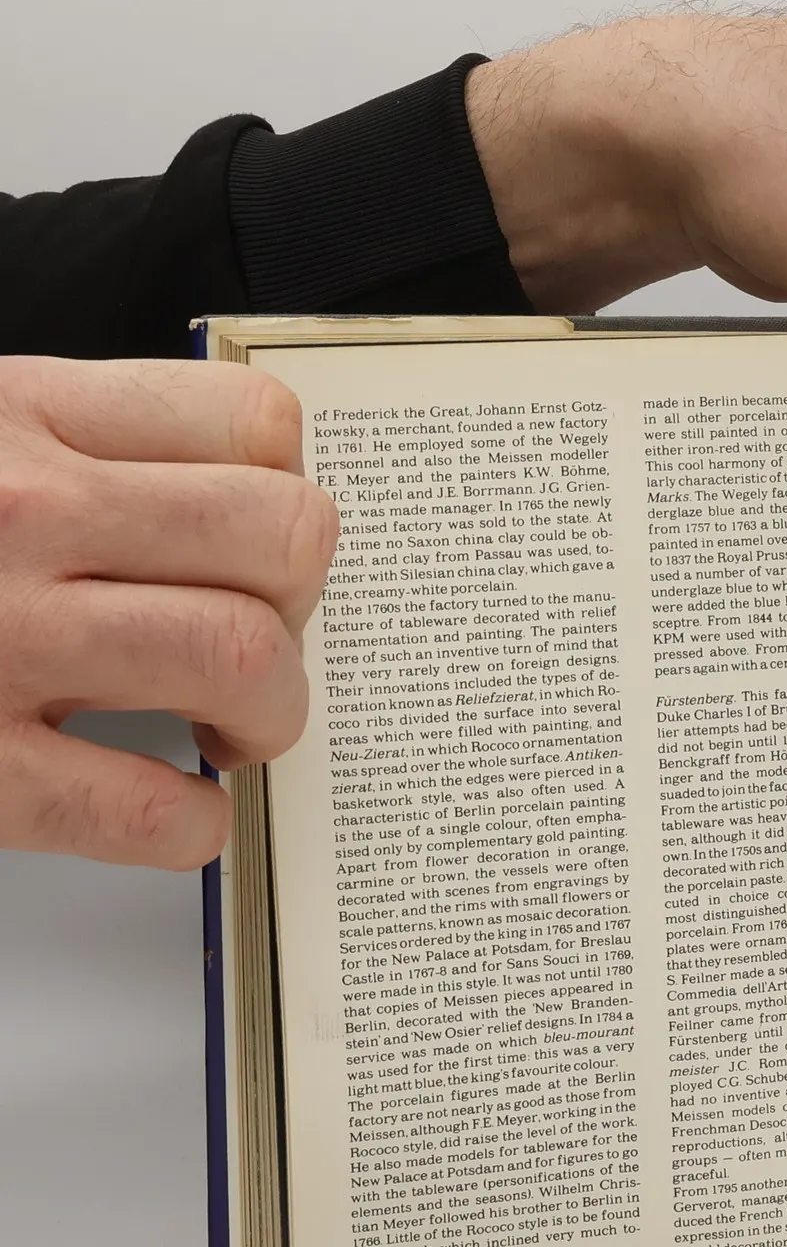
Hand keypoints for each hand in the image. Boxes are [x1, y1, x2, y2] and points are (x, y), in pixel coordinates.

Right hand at [0, 356, 336, 868]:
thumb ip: (73, 445)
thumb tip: (224, 491)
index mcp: (18, 420)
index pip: (252, 425)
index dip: (282, 495)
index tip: (257, 548)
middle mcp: (18, 516)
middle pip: (282, 539)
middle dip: (299, 607)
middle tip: (257, 643)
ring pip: (241, 658)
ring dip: (271, 712)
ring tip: (227, 730)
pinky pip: (147, 807)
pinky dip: (190, 825)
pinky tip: (169, 809)